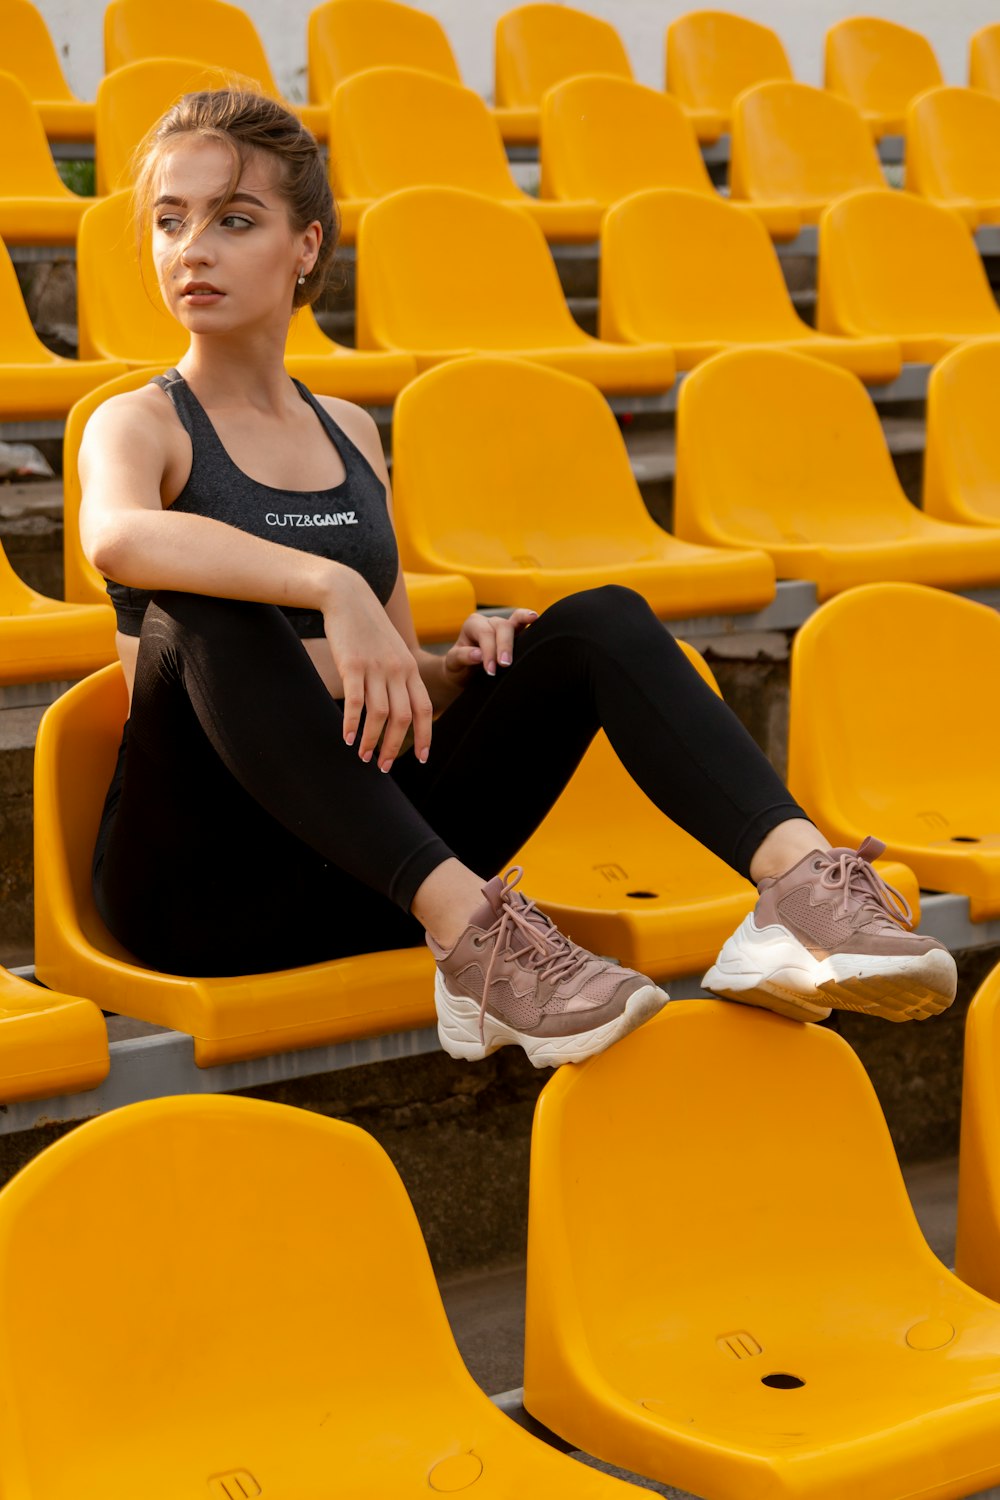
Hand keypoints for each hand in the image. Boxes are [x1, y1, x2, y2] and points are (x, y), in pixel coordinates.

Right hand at [322, 566, 432, 770]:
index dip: (426, 736)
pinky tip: (346, 738)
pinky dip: (351, 724)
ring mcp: (376, 668)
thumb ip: (398, 678)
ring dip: (372, 741)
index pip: (424, 708)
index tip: (424, 758)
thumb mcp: (392, 652)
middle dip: (396, 747)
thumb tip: (398, 711)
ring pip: (380, 715)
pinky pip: (354, 702)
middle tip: (385, 767)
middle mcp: (398, 670)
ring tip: (364, 757)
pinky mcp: (352, 665)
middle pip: (403, 718)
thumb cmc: (369, 629)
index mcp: (411, 668)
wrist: (349, 596)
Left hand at [441, 608, 538, 695]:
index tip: (491, 671)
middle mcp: (488, 622)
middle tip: (505, 665)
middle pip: (501, 626)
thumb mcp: (453, 663)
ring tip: (524, 646)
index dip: (489, 651)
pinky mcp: (514, 633)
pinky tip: (535, 617)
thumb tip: (478, 655)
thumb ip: (462, 656)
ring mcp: (502, 626)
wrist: (465, 672)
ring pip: (512, 623)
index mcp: (472, 625)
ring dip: (517, 636)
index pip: (485, 634)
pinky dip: (527, 619)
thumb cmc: (459, 666)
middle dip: (504, 645)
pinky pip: (521, 622)